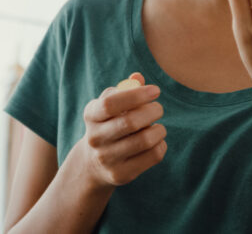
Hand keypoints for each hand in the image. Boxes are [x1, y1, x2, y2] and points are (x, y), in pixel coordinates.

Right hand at [78, 72, 166, 186]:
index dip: (136, 95)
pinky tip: (157, 141)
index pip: (110, 104)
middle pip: (130, 122)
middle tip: (158, 108)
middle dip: (152, 111)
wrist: (92, 163)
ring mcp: (107, 158)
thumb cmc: (108, 124)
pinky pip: (152, 156)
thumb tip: (138, 78)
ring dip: (159, 130)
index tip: (155, 90)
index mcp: (91, 115)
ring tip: (158, 127)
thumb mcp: (109, 105)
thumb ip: (124, 90)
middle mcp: (95, 138)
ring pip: (144, 141)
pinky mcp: (121, 174)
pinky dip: (161, 145)